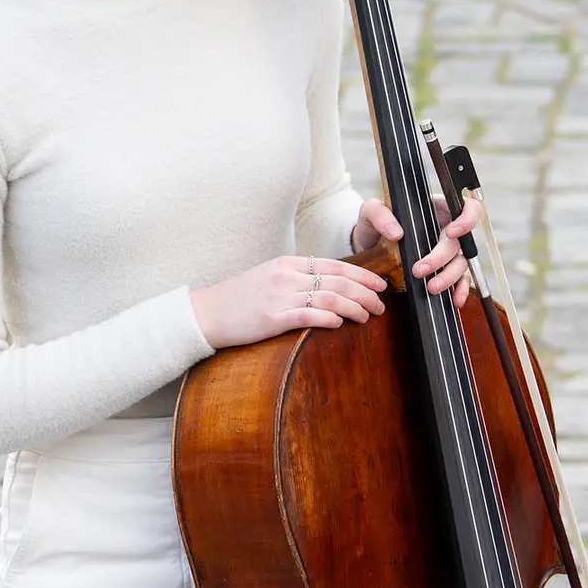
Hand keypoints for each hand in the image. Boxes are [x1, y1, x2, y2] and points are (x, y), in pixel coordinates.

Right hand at [189, 254, 388, 350]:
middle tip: (381, 305)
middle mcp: (286, 276)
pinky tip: (341, 324)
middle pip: (337, 281)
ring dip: (354, 307)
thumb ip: (296, 278)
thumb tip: (327, 287)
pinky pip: (308, 315)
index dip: (362, 274)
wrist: (206, 312)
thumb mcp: (268, 278)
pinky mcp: (272, 318)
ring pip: (329, 297)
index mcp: (288, 264)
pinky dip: (329, 318)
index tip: (380, 284)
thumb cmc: (238, 298)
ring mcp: (279, 296)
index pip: (334, 265)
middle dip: (365, 293)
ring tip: (367, 317)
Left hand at [351, 195, 480, 306]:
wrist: (368, 247)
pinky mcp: (445, 268)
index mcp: (436, 208)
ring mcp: (448, 250)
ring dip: (449, 277)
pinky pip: (461, 279)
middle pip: (459, 242)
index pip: (466, 207)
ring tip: (431, 287)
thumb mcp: (371, 211)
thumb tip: (397, 233)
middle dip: (441, 258)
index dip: (467, 219)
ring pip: (461, 263)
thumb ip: (380, 214)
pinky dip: (460, 289)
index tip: (450, 232)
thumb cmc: (374, 223)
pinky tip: (454, 299)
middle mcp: (446, 228)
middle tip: (419, 269)